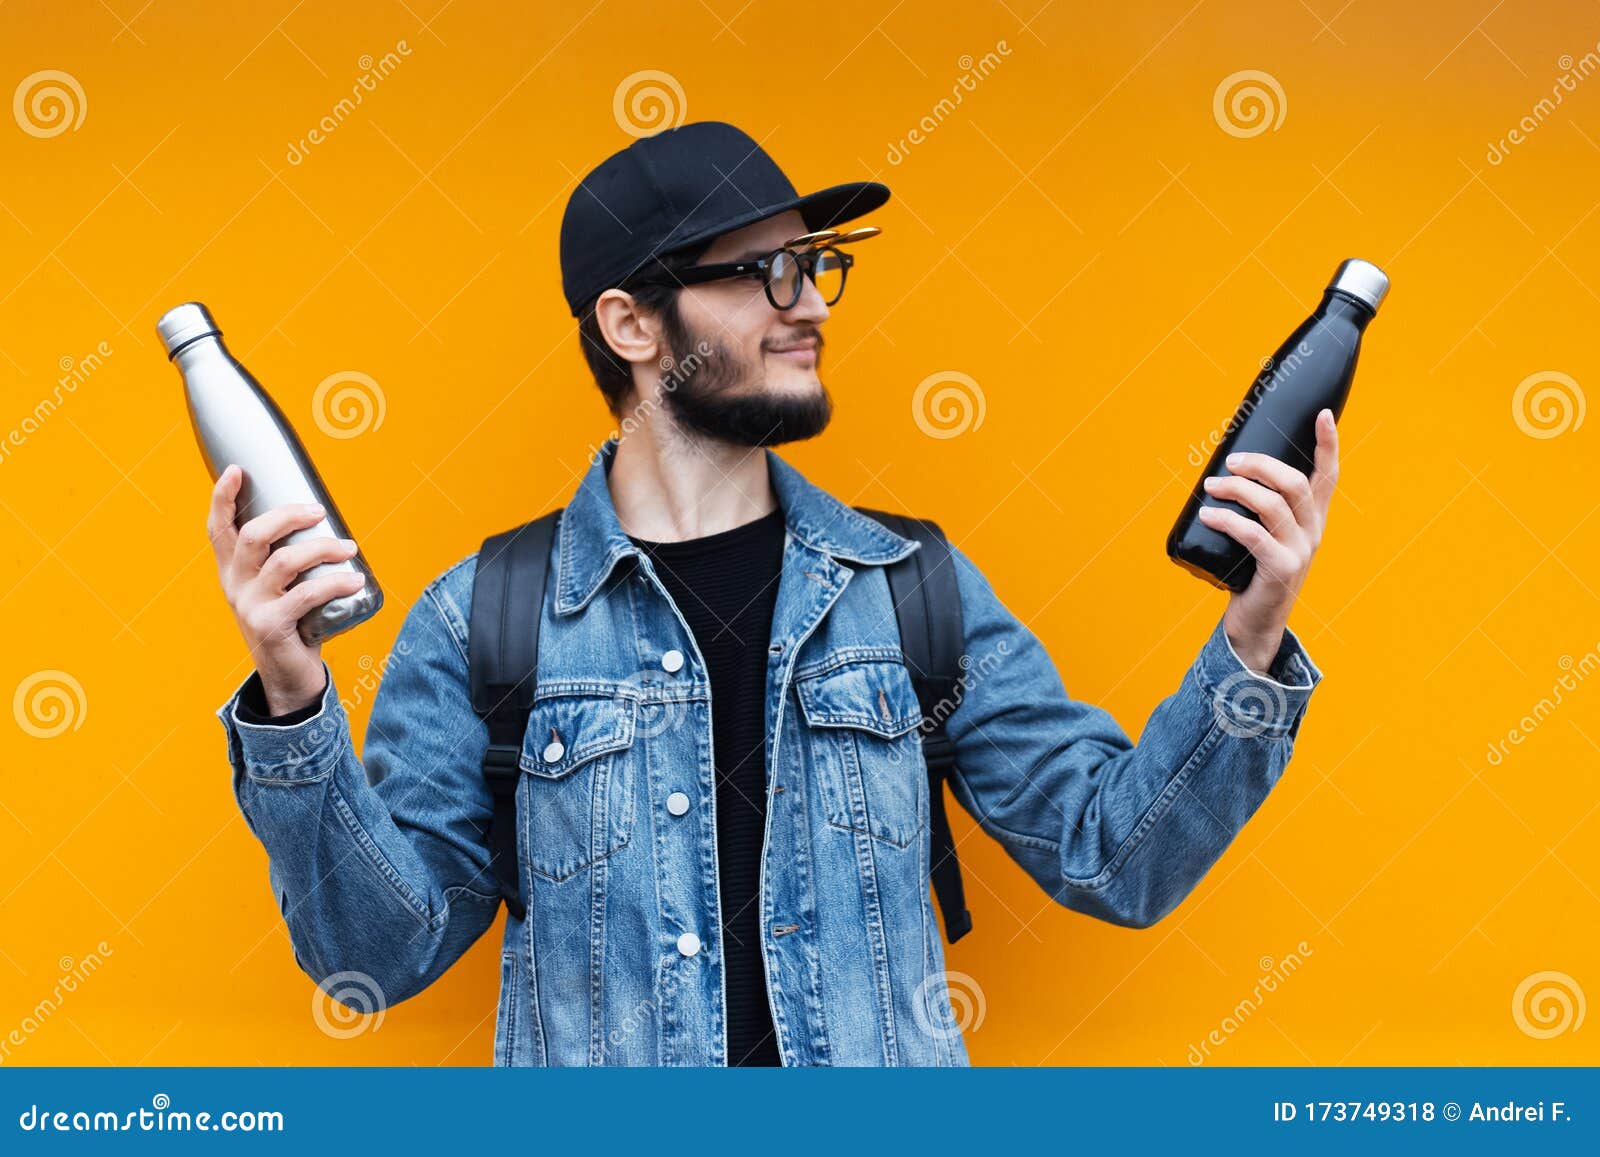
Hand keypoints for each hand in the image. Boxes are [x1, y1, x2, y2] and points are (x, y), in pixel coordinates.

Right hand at [207, 464, 365, 714]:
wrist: (288, 676)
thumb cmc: (292, 622)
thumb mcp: (280, 588)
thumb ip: (288, 559)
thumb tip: (324, 519)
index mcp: (232, 571)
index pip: (218, 529)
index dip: (222, 497)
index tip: (238, 469)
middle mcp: (234, 585)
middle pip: (252, 536)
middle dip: (288, 516)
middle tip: (320, 512)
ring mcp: (250, 606)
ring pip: (283, 562)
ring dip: (322, 549)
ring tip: (350, 548)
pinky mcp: (271, 626)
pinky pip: (305, 596)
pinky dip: (335, 583)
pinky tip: (356, 578)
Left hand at [1197, 408, 1338, 674]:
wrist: (1255, 624)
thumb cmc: (1252, 573)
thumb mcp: (1263, 537)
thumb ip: (1256, 511)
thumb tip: (1221, 472)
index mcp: (1312, 519)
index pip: (1328, 475)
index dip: (1327, 444)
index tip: (1322, 414)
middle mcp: (1313, 532)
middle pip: (1295, 483)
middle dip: (1261, 465)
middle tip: (1230, 463)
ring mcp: (1299, 552)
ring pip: (1274, 506)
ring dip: (1238, 490)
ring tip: (1210, 487)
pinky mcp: (1281, 570)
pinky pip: (1254, 536)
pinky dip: (1228, 520)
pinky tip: (1208, 514)